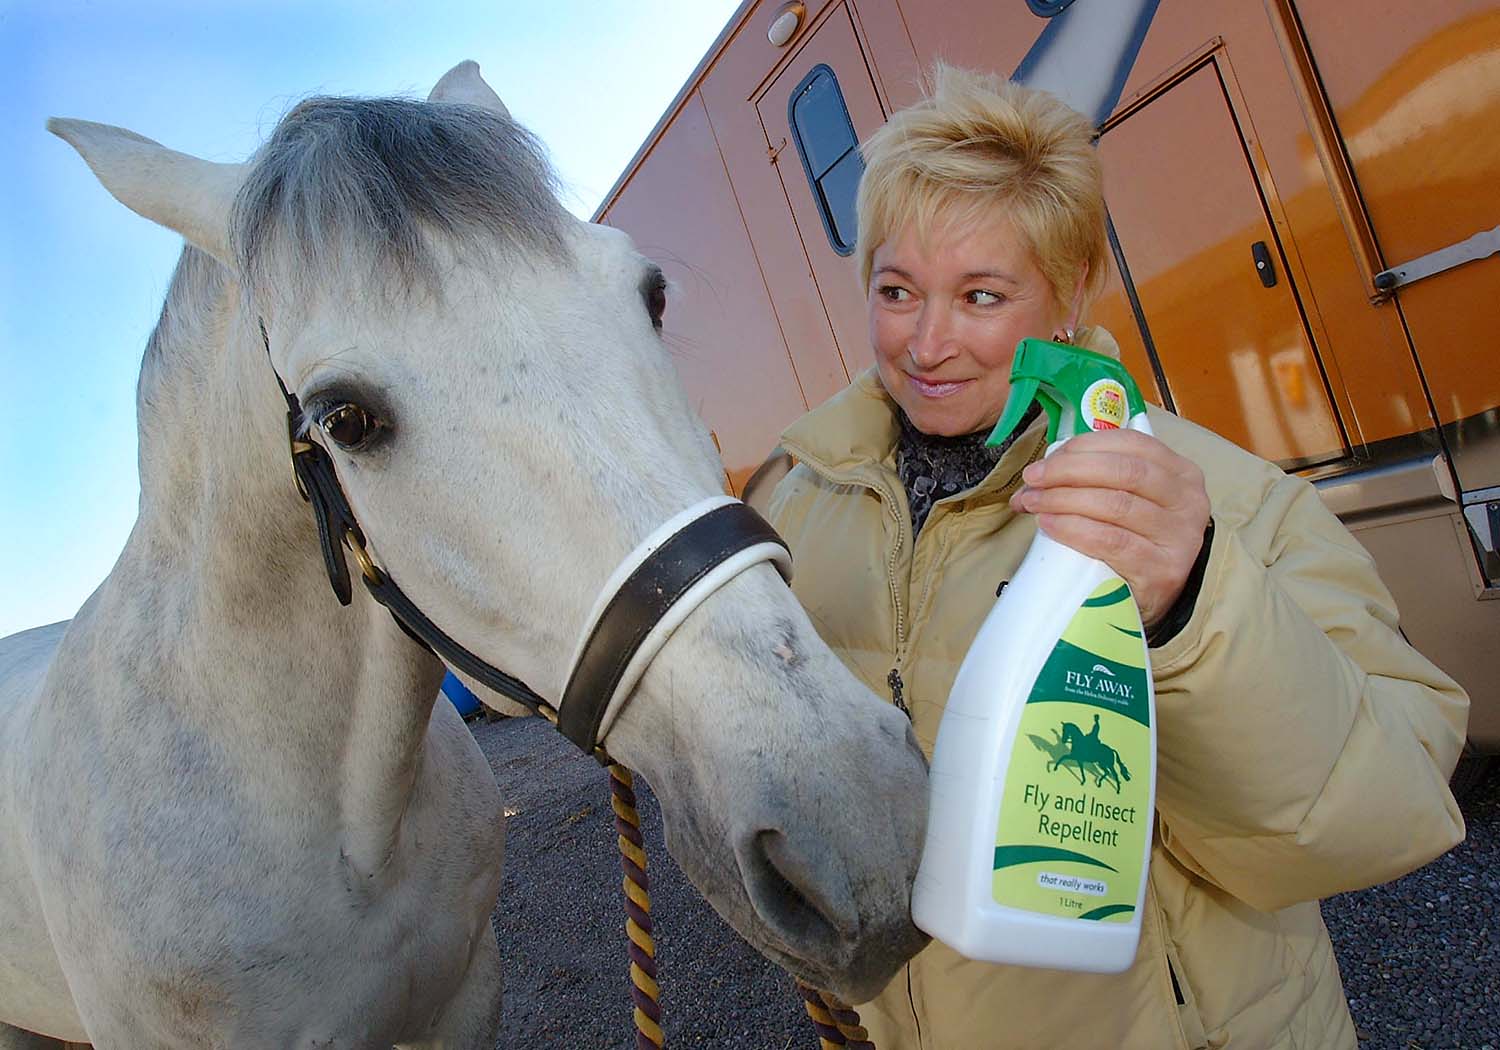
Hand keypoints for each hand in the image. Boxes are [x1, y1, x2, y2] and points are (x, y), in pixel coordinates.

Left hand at [1008, 429, 1210, 626]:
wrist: (1156, 601)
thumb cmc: (1136, 544)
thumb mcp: (1130, 502)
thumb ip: (1097, 479)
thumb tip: (1039, 475)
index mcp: (1180, 473)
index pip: (1130, 444)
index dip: (1083, 447)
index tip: (1046, 460)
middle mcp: (1187, 501)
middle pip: (1122, 471)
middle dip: (1068, 471)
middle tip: (1033, 480)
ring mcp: (1179, 537)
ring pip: (1115, 505)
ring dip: (1064, 499)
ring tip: (1033, 504)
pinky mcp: (1162, 570)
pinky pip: (1112, 541)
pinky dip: (1075, 530)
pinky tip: (1050, 525)